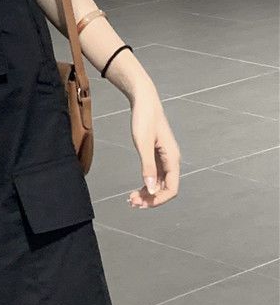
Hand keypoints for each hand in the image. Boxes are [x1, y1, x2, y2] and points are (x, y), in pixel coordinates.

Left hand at [128, 87, 180, 207]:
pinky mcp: (157, 154)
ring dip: (148, 193)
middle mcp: (171, 160)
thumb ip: (147, 166)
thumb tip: (151, 190)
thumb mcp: (143, 143)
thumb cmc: (144, 119)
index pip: (172, 189)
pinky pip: (155, 175)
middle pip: (165, 188)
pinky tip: (137, 188)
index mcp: (172, 159)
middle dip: (151, 198)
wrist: (144, 100)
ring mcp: (164, 158)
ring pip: (159, 183)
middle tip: (132, 203)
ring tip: (132, 199)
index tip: (142, 204)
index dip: (159, 199)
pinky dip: (147, 183)